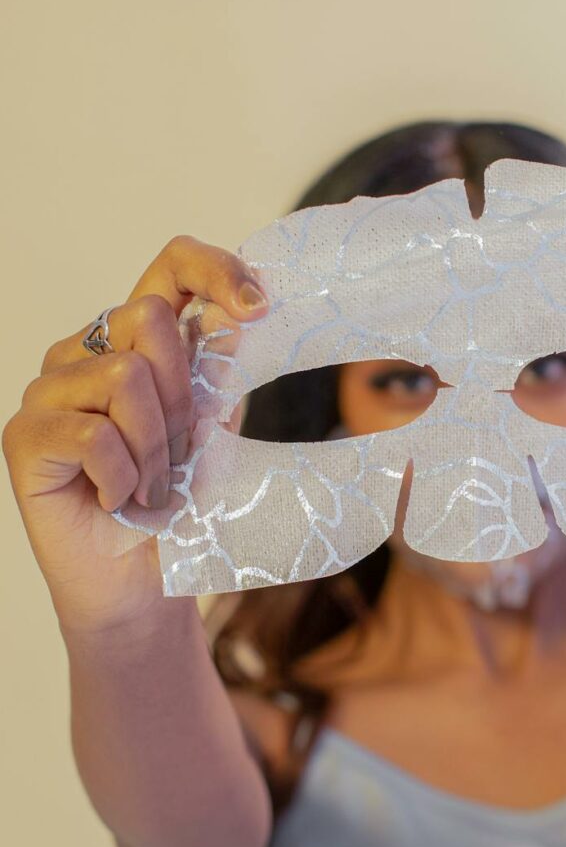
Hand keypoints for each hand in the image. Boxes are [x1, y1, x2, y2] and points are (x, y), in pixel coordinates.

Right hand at [2, 235, 269, 636]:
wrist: (143, 579)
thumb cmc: (178, 499)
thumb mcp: (213, 426)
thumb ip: (219, 372)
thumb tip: (238, 316)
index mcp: (138, 341)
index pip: (170, 267)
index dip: (215, 271)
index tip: (258, 309)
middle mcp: (87, 352)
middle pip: (149, 319)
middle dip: (183, 393)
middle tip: (183, 451)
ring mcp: (49, 391)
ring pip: (124, 377)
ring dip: (157, 446)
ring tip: (154, 486)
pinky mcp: (25, 436)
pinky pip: (93, 433)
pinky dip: (124, 475)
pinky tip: (120, 498)